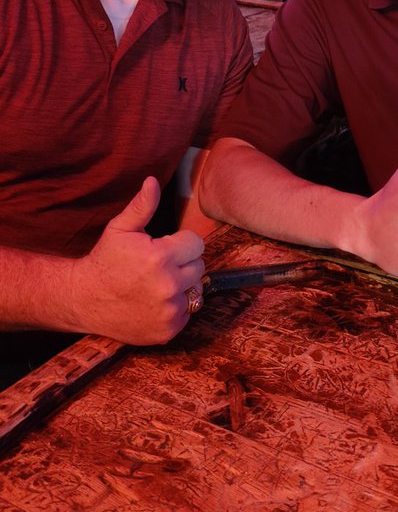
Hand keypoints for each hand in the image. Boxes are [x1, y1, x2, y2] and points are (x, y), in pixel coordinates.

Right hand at [71, 177, 204, 343]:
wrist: (85, 300)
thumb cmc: (104, 260)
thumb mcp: (120, 229)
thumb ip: (142, 206)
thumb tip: (152, 181)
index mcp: (161, 257)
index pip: (197, 244)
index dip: (180, 243)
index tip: (163, 247)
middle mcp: (169, 285)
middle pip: (199, 267)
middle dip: (182, 263)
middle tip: (158, 266)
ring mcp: (169, 311)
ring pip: (194, 291)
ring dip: (181, 286)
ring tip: (156, 284)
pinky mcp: (168, 330)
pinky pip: (187, 314)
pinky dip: (175, 309)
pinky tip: (154, 302)